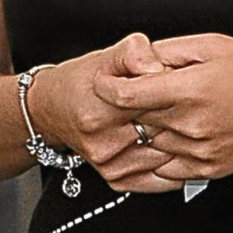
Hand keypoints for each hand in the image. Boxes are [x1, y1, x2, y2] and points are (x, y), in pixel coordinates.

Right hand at [30, 33, 183, 193]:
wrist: (51, 110)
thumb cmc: (80, 82)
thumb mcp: (106, 57)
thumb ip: (134, 53)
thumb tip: (158, 67)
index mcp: (100, 112)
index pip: (158, 102)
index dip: (175, 90)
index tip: (177, 83)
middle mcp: (102, 143)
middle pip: (166, 130)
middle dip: (180, 115)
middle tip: (180, 101)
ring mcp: (110, 165)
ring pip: (169, 155)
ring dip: (179, 139)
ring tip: (171, 120)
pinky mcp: (117, 180)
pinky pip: (164, 177)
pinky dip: (173, 161)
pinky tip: (168, 144)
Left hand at [97, 34, 232, 187]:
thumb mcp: (212, 45)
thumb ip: (169, 51)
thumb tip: (138, 58)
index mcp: (189, 90)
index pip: (126, 95)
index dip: (107, 87)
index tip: (103, 82)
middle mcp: (190, 124)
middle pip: (134, 120)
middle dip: (127, 107)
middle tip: (132, 95)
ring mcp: (199, 151)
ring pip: (149, 144)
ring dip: (145, 131)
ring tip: (159, 115)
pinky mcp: (208, 169)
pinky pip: (166, 168)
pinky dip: (159, 155)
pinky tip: (167, 140)